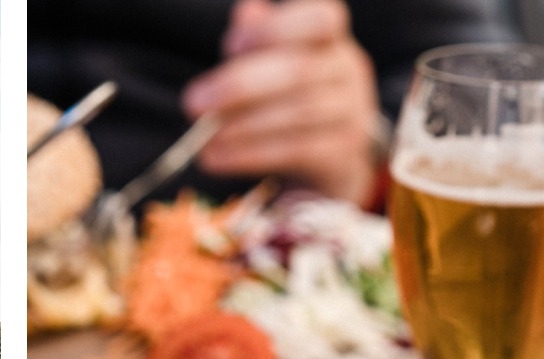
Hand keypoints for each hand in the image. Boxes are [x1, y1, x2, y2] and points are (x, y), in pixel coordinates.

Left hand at [182, 0, 381, 206]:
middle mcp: (347, 70)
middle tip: (193, 102)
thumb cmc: (292, 98)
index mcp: (330, 38)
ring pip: (296, 115)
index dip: (274, 30)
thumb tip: (246, 12)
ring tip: (203, 138)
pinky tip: (216, 159)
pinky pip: (295, 152)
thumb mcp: (276, 62)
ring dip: (242, 127)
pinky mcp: (341, 155)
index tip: (231, 46)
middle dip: (240, 86)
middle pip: (299, 71)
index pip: (321, 19)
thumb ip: (262, 38)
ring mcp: (349, 113)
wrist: (331, 157)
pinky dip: (249, 155)